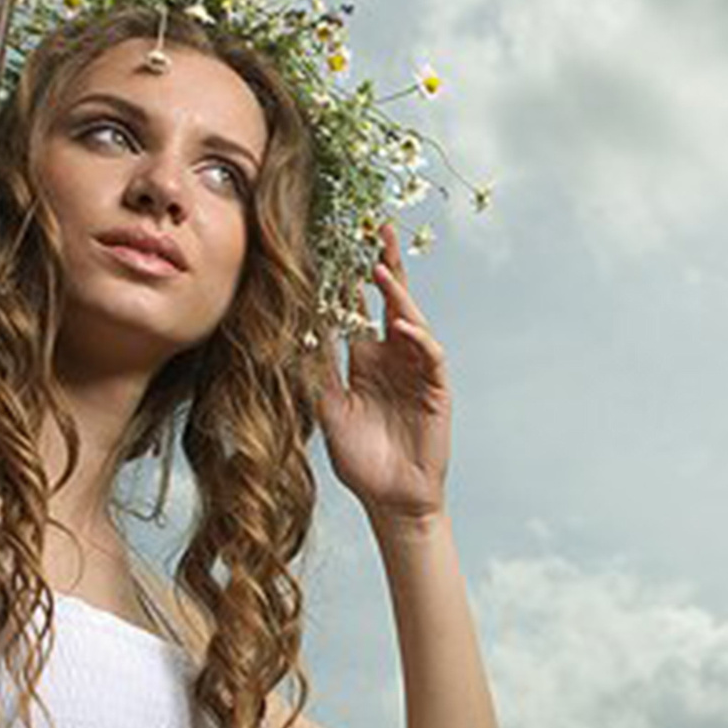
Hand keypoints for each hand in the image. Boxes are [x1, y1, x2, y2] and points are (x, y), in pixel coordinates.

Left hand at [317, 220, 450, 522]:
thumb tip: (291, 336)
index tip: (336, 243)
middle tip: (377, 228)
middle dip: (385, 265)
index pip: (358, 309)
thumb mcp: (327, 410)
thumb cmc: (361, 459)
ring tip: (380, 270)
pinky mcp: (435, 390)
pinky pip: (429, 357)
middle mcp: (393, 358)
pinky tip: (402, 326)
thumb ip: (316, 374)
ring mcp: (416, 371)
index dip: (350, 278)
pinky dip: (418, 339)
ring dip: (397, 296)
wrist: (391, 498)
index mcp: (365, 359)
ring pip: (411, 321)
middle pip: (391, 301)